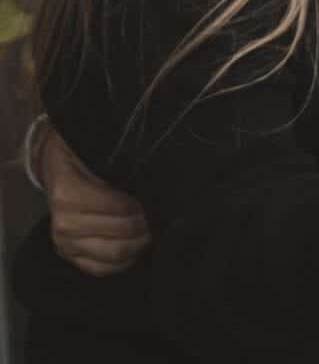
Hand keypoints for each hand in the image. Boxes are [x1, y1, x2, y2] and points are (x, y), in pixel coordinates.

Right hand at [38, 123, 150, 275]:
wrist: (55, 166)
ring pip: (114, 254)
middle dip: (146, 225)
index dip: (143, 205)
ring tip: (154, 229)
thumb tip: (153, 171)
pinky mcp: (68, 256)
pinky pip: (100, 269)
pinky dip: (123, 263)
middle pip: (120, 233)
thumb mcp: (97, 149)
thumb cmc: (82, 155)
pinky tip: (138, 248)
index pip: (119, 207)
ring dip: (139, 244)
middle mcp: (64, 222)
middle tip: (163, 216)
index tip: (158, 198)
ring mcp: (64, 243)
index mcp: (69, 194)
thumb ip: (121, 162)